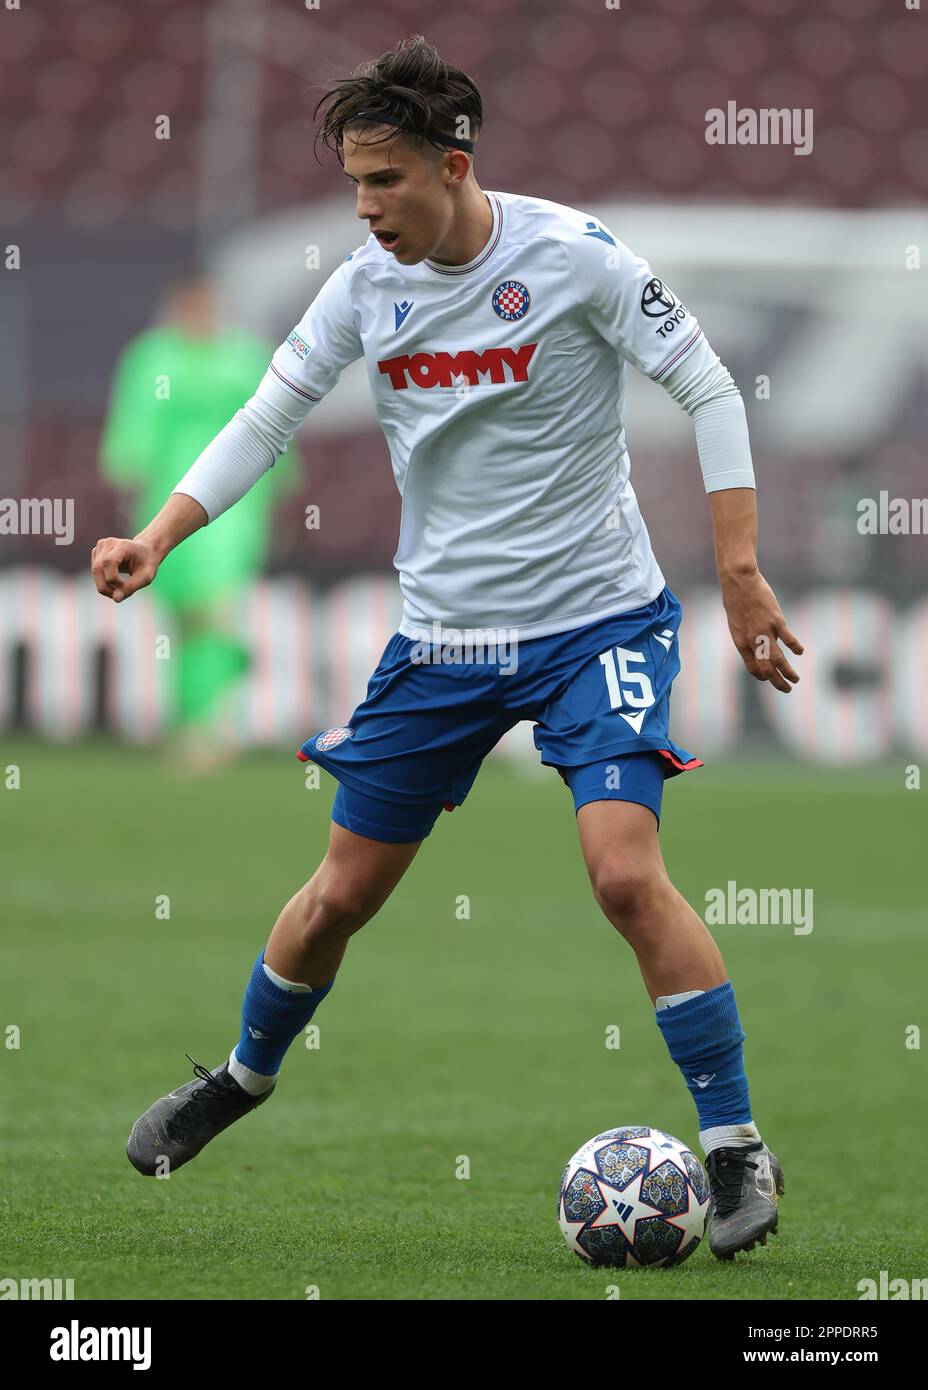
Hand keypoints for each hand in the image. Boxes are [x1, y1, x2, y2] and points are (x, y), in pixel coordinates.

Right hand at [91, 536, 159, 601]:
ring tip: (120, 589)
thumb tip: (116, 599)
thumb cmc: (147, 564)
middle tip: (119, 595)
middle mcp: (108, 543)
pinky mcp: (96, 552)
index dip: (113, 579)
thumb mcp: (146, 577)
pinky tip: (115, 581)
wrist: (146, 551)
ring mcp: (100, 546)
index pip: (108, 562)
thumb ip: (132, 587)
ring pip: (95, 571)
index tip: (124, 587)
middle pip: (97, 569)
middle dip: (106, 587)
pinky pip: (95, 571)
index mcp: (122, 546)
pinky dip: (103, 581)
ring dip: (104, 586)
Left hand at [720, 568, 802, 692]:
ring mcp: (765, 632)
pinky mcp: (776, 621)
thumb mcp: (736, 622)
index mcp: (741, 642)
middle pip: (766, 670)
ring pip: (778, 660)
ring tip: (795, 679)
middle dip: (777, 682)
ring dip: (788, 672)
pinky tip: (800, 651)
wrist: (739, 581)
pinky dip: (796, 647)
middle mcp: (752, 641)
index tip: (770, 679)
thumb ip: (745, 635)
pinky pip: (789, 639)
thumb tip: (754, 644)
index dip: (763, 676)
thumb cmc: (736, 599)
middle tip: (787, 689)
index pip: (753, 667)